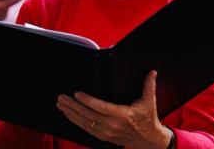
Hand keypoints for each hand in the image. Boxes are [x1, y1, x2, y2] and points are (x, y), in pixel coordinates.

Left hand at [56, 71, 170, 148]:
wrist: (150, 140)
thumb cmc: (147, 120)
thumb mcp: (149, 101)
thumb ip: (149, 85)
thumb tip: (151, 72)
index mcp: (122, 115)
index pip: (100, 107)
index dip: (87, 101)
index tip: (77, 94)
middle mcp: (112, 125)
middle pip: (88, 115)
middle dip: (72, 106)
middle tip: (62, 98)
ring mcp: (107, 133)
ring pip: (85, 123)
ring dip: (71, 114)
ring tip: (61, 105)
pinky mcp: (104, 137)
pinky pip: (87, 129)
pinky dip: (76, 122)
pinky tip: (70, 116)